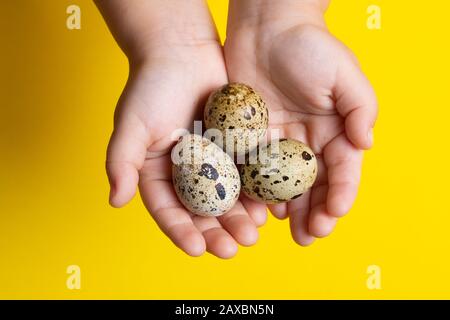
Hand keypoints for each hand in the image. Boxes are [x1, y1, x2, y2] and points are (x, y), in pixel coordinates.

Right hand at [98, 0, 267, 257]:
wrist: (181, 49)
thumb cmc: (151, 85)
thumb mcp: (131, 124)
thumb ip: (121, 162)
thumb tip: (115, 201)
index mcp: (157, 172)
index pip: (168, 210)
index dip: (182, 232)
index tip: (198, 248)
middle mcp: (185, 172)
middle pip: (201, 210)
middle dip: (216, 232)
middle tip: (233, 247)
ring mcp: (212, 161)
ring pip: (227, 197)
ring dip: (239, 218)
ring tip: (253, 232)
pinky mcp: (233, 147)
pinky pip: (245, 173)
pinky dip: (255, 191)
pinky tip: (266, 205)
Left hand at [225, 1, 377, 244]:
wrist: (266, 27)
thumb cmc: (310, 46)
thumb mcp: (345, 74)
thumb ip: (361, 110)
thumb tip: (366, 145)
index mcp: (335, 131)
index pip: (341, 171)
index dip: (340, 195)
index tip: (333, 214)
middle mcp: (307, 142)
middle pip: (312, 186)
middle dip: (314, 213)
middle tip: (307, 237)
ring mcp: (278, 142)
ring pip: (283, 185)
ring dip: (286, 210)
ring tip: (286, 231)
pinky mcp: (251, 137)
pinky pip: (254, 170)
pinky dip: (257, 191)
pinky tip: (258, 208)